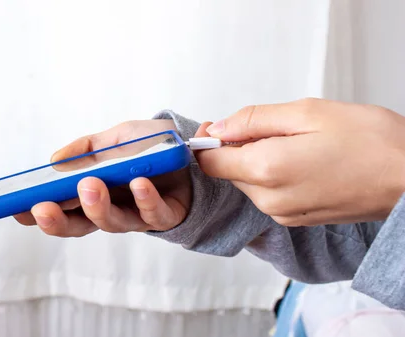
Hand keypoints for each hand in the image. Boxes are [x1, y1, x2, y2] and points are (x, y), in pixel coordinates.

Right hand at [13, 120, 197, 236]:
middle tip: (42, 208)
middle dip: (58, 220)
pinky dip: (145, 199)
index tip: (16, 210)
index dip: (38, 214)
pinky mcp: (166, 214)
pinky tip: (139, 183)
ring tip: (90, 186)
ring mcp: (136, 214)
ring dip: (98, 207)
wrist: (188, 147)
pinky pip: (154, 214)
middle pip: (79, 225)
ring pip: (113, 223)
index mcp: (92, 193)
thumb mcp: (112, 140)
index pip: (60, 209)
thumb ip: (85, 149)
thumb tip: (55, 162)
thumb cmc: (146, 146)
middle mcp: (111, 208)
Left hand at [196, 98, 404, 225]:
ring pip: (248, 182)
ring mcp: (283, 214)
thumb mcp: (309, 113)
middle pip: (229, 171)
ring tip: (299, 144)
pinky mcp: (296, 220)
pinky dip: (275, 176)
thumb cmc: (371, 142)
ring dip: (259, 161)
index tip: (220, 125)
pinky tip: (305, 162)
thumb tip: (218, 128)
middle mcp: (268, 199)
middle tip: (274, 128)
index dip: (208, 141)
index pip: (209, 162)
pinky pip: (269, 195)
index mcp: (266, 170)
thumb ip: (254, 120)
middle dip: (239, 147)